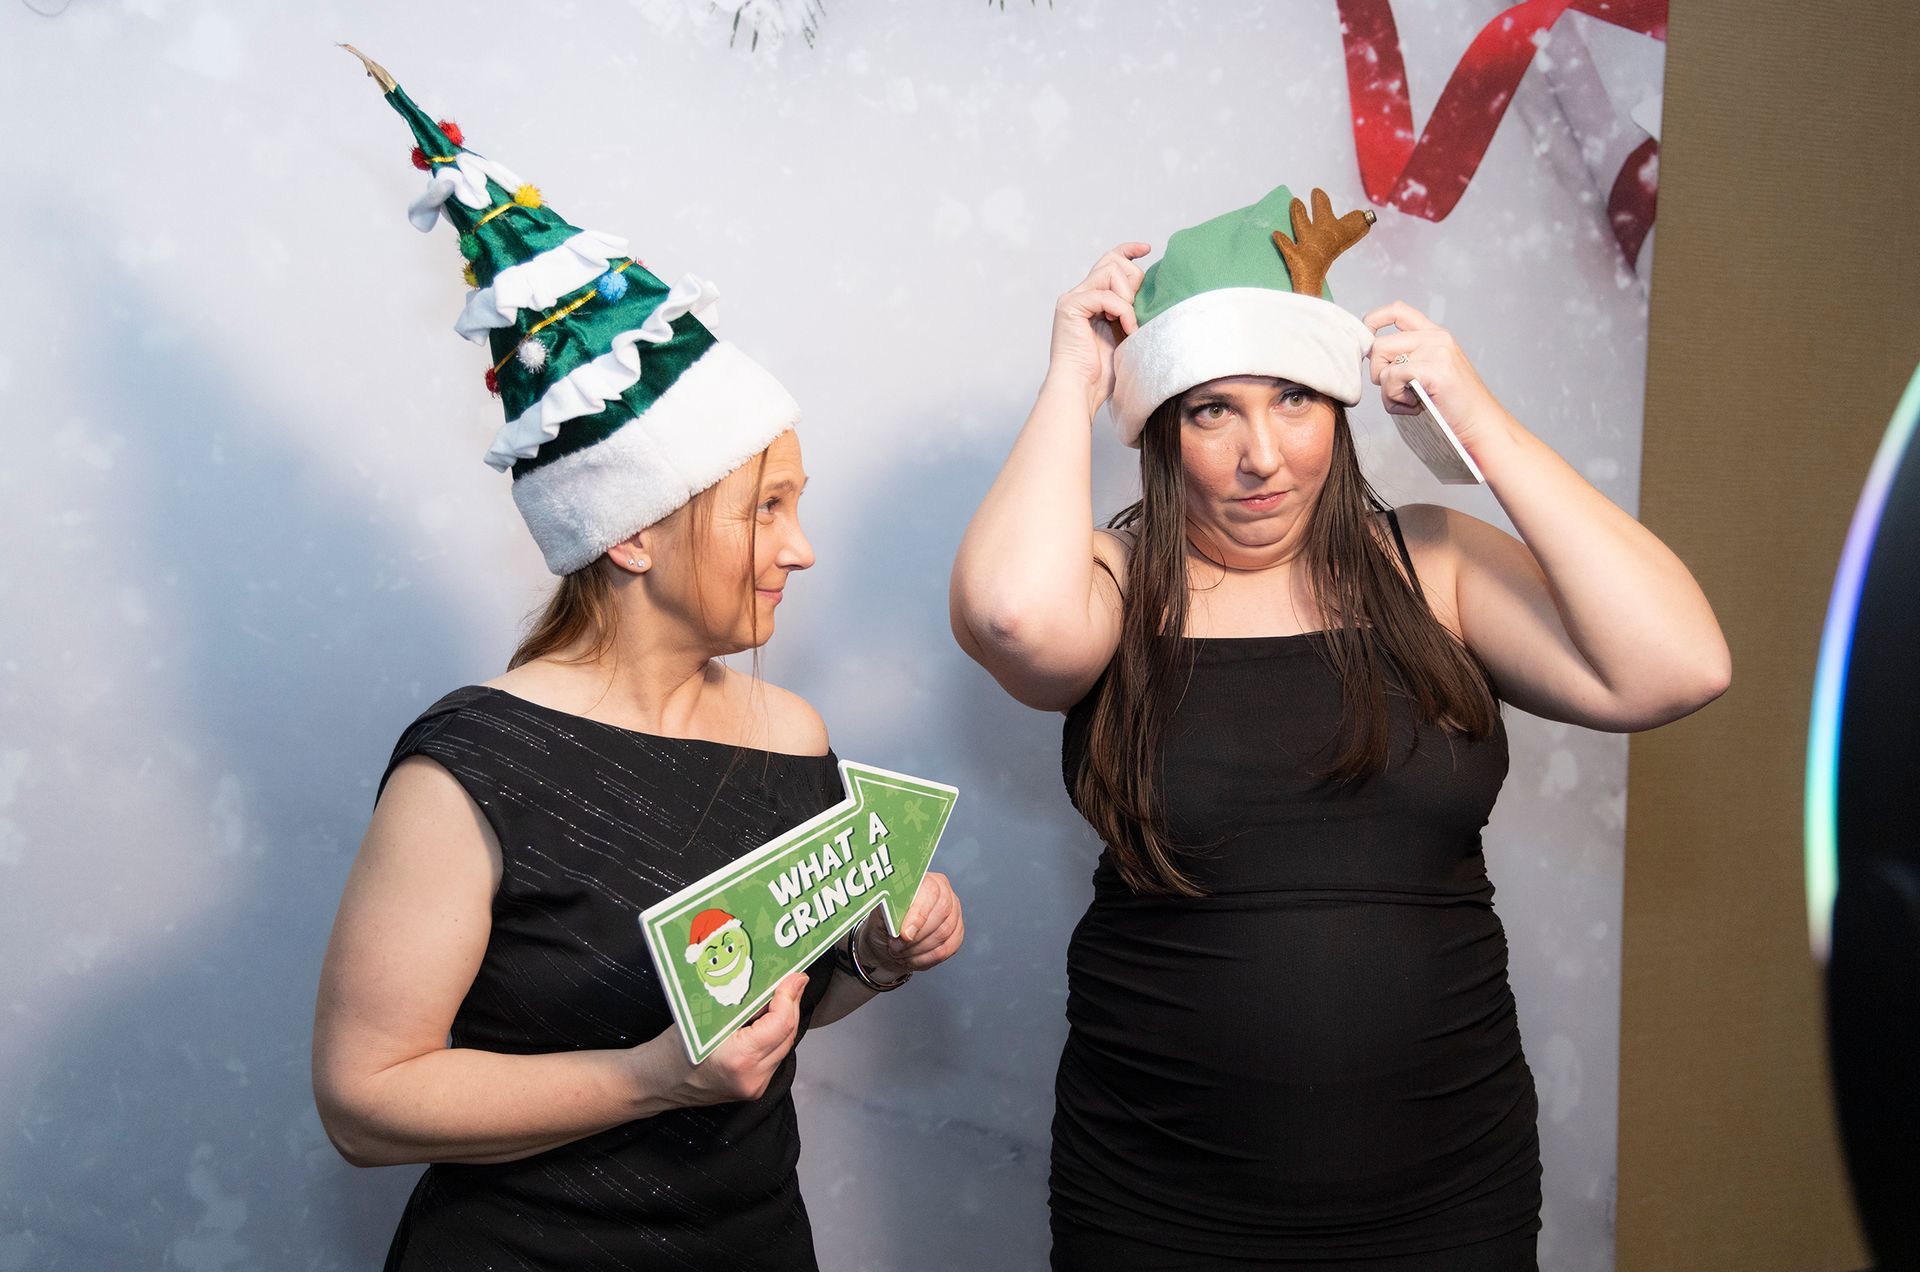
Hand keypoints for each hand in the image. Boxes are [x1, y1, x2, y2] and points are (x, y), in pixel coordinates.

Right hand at [640, 972, 807, 1107]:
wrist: (655, 1082)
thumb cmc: (671, 1048)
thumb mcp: (704, 1017)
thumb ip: (741, 1003)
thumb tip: (770, 983)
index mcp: (738, 1058)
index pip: (780, 1023)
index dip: (789, 996)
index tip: (794, 976)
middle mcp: (752, 1077)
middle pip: (787, 1034)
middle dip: (791, 1004)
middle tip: (792, 980)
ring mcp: (755, 1087)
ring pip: (784, 1046)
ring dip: (785, 1019)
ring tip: (783, 995)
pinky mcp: (754, 1089)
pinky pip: (774, 1056)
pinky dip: (775, 1035)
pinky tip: (771, 1017)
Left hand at [856, 872, 963, 980]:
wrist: (888, 941)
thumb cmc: (884, 922)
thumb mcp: (879, 913)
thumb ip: (888, 909)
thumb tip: (894, 913)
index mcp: (926, 879)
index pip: (930, 891)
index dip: (918, 914)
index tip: (904, 934)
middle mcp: (945, 893)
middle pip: (941, 913)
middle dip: (916, 935)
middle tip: (895, 947)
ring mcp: (954, 914)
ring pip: (943, 934)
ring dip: (917, 949)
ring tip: (899, 952)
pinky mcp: (957, 934)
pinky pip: (946, 950)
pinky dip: (925, 958)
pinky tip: (911, 958)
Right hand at [1044, 243, 1150, 415]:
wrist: (1081, 391)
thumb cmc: (1102, 373)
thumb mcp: (1126, 334)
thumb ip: (1132, 311)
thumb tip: (1152, 291)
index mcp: (1091, 299)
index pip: (1109, 262)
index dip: (1128, 251)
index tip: (1147, 248)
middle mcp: (1079, 294)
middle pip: (1112, 261)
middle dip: (1133, 279)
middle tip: (1137, 308)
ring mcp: (1073, 299)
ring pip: (1109, 271)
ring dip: (1127, 296)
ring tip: (1129, 323)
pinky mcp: (1070, 307)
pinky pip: (1105, 295)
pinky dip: (1122, 311)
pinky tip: (1127, 330)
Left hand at [1363, 301, 1511, 452]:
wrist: (1481, 426)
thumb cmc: (1454, 407)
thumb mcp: (1430, 373)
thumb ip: (1408, 359)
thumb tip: (1371, 356)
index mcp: (1435, 335)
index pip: (1397, 310)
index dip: (1374, 320)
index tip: (1366, 340)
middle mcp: (1436, 337)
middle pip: (1379, 344)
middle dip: (1377, 372)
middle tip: (1397, 392)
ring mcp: (1436, 351)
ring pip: (1382, 361)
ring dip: (1387, 390)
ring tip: (1409, 401)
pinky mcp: (1434, 369)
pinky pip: (1392, 378)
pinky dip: (1395, 399)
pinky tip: (1414, 406)